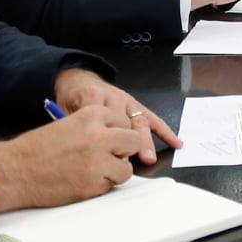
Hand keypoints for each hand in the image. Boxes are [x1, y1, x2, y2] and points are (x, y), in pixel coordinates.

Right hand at [0, 104, 144, 212]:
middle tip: (110, 157)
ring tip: (94, 172)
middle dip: (124, 151)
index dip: (117, 132)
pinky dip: (101, 186)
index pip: (124, 121)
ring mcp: (98, 160)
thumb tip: (116, 138)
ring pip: (127, 169)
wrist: (14, 171)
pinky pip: (111, 186)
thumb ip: (94, 127)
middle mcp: (99, 135)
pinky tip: (83, 181)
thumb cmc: (36, 148)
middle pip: (133, 141)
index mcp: (92, 114)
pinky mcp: (93, 184)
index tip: (110, 140)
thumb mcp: (68, 123)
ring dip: (114, 172)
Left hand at [54, 67, 181, 163]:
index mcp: (92, 96)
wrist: (77, 81)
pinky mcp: (136, 105)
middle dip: (129, 141)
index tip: (107, 157)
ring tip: (149, 158)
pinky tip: (176, 143)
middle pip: (125, 120)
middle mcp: (113, 96)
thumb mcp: (64, 112)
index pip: (103, 119)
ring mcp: (127, 100)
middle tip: (129, 160)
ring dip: (145, 141)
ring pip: (140, 121)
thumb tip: (82, 152)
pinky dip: (164, 131)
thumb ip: (73, 128)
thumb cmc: (71, 101)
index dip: (106, 138)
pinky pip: (152, 118)